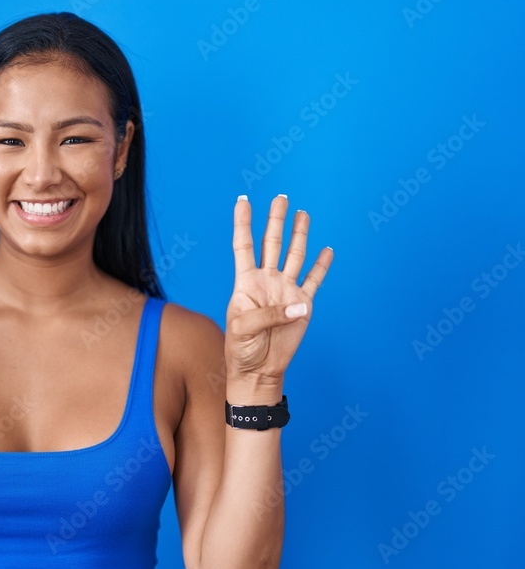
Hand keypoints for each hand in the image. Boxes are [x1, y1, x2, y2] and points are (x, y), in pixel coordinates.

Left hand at [225, 195, 332, 384]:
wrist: (258, 370)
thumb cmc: (242, 349)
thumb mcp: (243, 329)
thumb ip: (268, 314)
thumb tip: (300, 304)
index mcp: (245, 282)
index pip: (243, 245)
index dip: (242, 223)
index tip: (242, 200)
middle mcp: (266, 281)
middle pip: (271, 243)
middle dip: (276, 220)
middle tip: (281, 197)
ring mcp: (285, 290)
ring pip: (294, 255)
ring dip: (299, 234)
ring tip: (302, 214)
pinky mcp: (302, 305)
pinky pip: (314, 280)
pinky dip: (322, 265)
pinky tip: (327, 250)